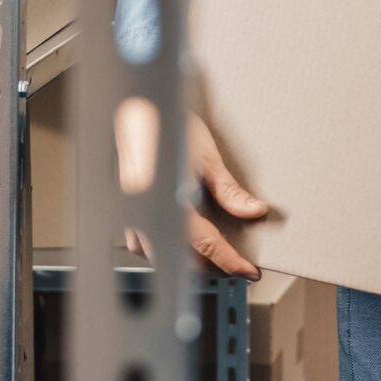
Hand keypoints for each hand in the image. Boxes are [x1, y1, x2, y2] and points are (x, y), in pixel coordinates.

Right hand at [116, 105, 267, 278]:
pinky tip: (180, 240)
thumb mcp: (205, 156)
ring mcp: (132, 215)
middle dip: (212, 266)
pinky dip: (167, 248)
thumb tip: (253, 210)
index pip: (205, 244)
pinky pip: (145, 243)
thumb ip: (229, 190)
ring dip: (189, 260)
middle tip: (237, 264)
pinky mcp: (126, 211)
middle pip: (183, 258)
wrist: (136, 109)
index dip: (230, 261)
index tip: (247, 270)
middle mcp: (146, 213)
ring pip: (162, 255)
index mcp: (168, 200)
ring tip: (214, 254)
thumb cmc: (165, 126)